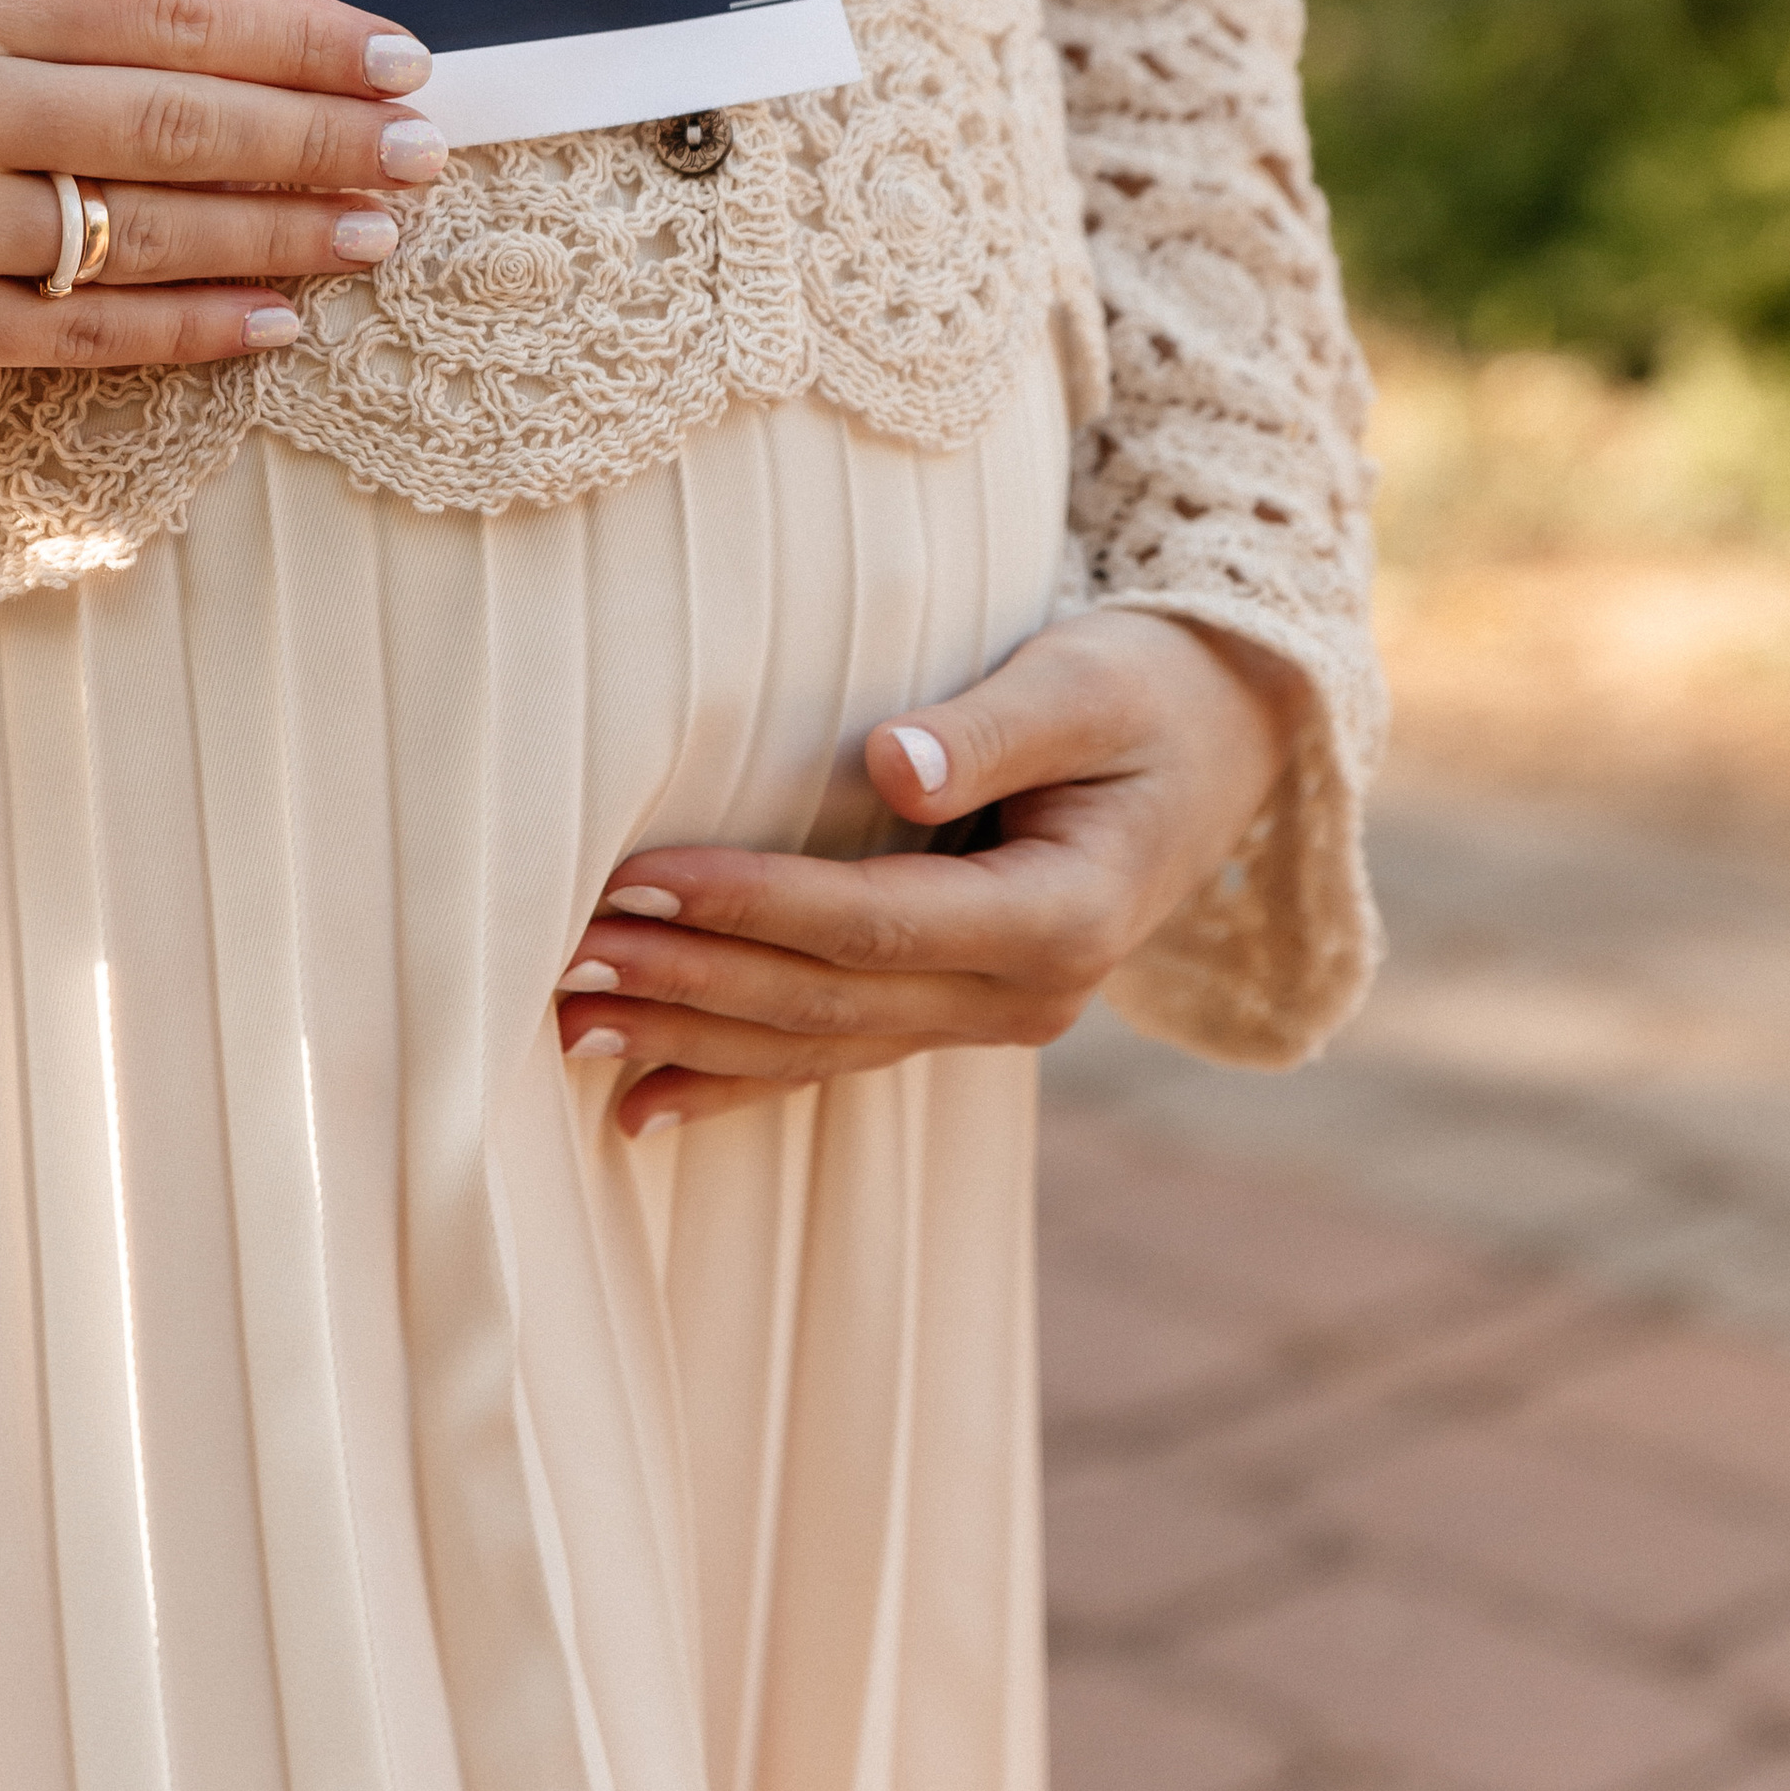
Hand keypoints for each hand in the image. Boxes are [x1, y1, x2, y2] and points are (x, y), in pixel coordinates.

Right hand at [0, 0, 444, 389]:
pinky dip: (197, 328)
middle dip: (321, 139)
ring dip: (284, 235)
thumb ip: (54, 17)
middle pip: (180, 125)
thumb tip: (241, 48)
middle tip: (426, 148)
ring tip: (378, 230)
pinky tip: (280, 319)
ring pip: (148, 233)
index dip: (298, 41)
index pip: (170, 15)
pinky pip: (87, 334)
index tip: (396, 58)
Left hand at [555, 609, 1299, 1134]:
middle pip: (831, 1002)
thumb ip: (988, 727)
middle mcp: (1029, 994)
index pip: (875, 922)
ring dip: (692, 1040)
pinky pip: (837, 1056)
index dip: (754, 906)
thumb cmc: (1145, 687)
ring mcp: (996, 1016)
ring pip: (821, 1045)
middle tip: (566, 959)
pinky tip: (641, 1108)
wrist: (1223, 739)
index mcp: (1063, 916)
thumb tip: (888, 763)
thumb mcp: (1084, 682)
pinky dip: (738, 1081)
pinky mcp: (963, 1010)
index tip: (641, 879)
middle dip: (692, 985)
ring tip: (568, 1026)